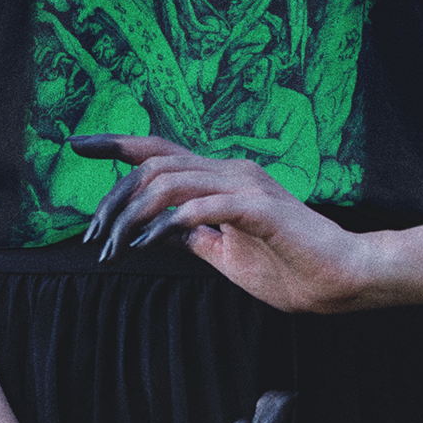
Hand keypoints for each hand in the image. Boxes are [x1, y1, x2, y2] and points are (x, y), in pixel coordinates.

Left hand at [72, 134, 372, 312]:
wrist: (344, 279)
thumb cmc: (291, 268)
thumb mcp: (226, 254)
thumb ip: (194, 237)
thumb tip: (156, 230)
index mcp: (223, 178)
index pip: (161, 150)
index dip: (117, 144)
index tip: (78, 145)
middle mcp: (232, 171)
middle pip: (155, 164)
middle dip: (115, 199)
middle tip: (96, 239)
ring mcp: (247, 186)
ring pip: (171, 180)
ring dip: (134, 214)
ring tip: (117, 247)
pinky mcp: (260, 209)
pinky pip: (202, 206)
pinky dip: (169, 222)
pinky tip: (150, 243)